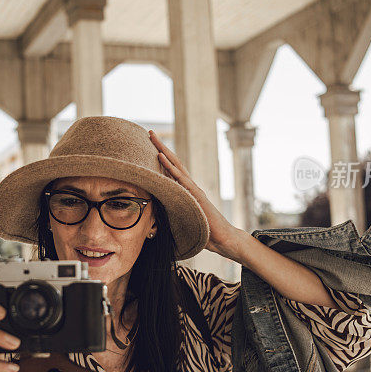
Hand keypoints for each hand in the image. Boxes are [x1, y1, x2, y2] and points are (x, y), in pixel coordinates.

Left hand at [149, 130, 242, 259]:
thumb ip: (171, 213)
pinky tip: (160, 157)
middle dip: (160, 146)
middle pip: (173, 162)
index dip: (160, 157)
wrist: (222, 239)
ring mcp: (192, 188)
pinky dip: (169, 167)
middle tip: (149, 132)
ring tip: (153, 138)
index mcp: (185, 190)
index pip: (171, 170)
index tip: (148, 145)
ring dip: (163, 150)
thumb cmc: (203, 231)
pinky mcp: (195, 195)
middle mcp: (189, 185)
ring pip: (176, 165)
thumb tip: (154, 215)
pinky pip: (180, 178)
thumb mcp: (182, 220)